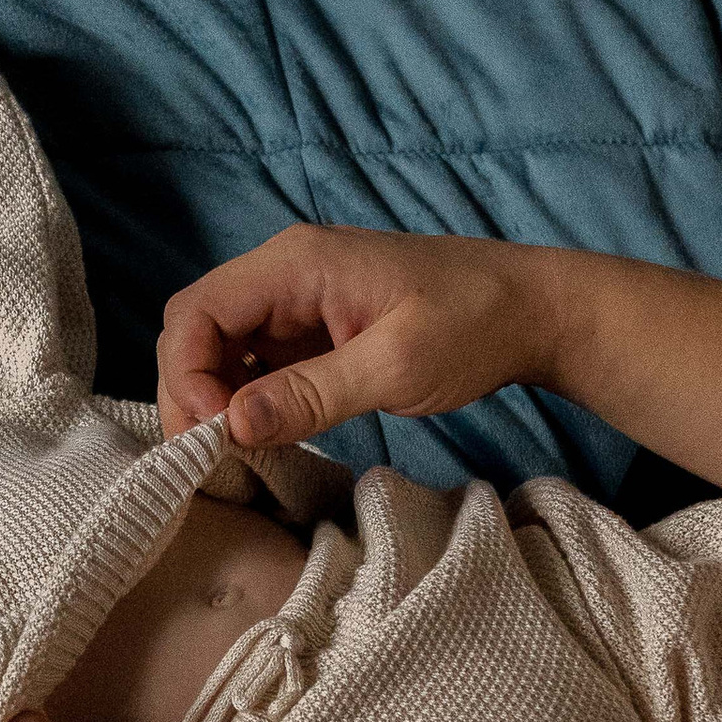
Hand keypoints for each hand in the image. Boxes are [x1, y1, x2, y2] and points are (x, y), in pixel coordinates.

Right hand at [158, 222, 558, 450]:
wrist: (534, 311)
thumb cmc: (475, 324)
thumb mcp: (396, 366)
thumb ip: (312, 393)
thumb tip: (232, 425)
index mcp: (295, 264)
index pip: (196, 312)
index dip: (188, 375)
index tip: (217, 434)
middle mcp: (284, 274)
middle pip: (197, 329)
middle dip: (191, 392)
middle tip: (211, 457)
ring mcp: (297, 303)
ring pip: (220, 349)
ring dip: (216, 401)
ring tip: (235, 455)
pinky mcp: (314, 330)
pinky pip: (256, 363)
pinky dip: (248, 402)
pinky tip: (264, 439)